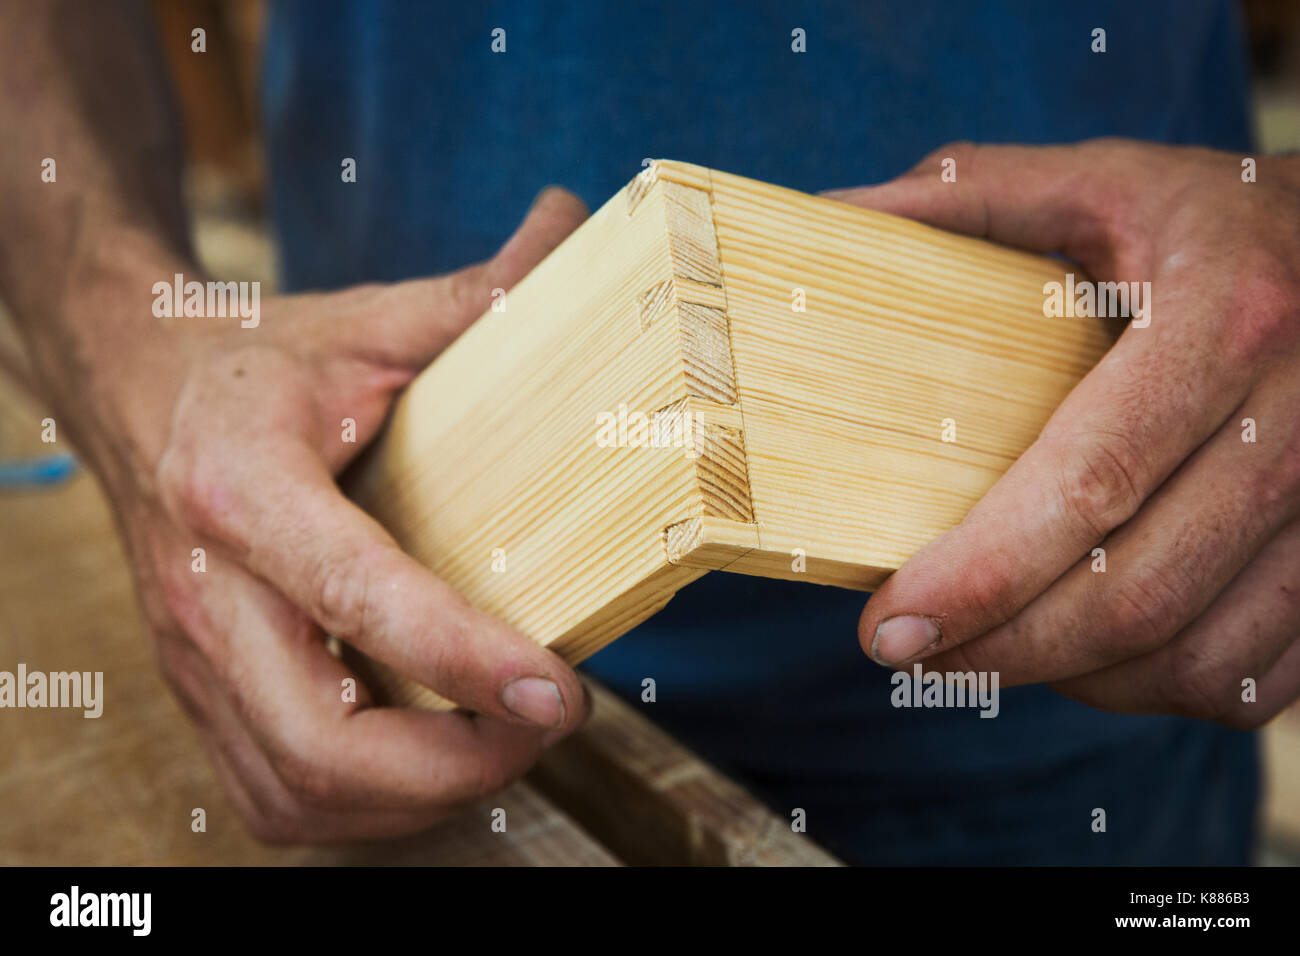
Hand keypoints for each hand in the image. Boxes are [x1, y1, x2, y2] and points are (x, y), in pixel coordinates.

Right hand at [87, 189, 591, 841]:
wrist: (136, 390)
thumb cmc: (257, 364)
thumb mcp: (359, 321)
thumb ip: (471, 297)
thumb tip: (574, 228)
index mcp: (242, 486)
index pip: (355, 594)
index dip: (461, 656)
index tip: (558, 688)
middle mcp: (203, 592)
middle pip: (319, 742)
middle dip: (454, 765)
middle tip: (548, 723)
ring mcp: (192, 659)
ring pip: (297, 792)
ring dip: (418, 798)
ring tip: (505, 744)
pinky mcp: (199, 694)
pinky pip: (274, 799)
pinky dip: (364, 810)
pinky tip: (427, 766)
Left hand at [832, 140, 1299, 727]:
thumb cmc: (1220, 220)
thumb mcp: (1106, 180)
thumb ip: (971, 194)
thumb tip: (831, 220)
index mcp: (1225, 320)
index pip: (1091, 482)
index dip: (983, 574)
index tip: (888, 625)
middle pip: (1137, 594)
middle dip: (1005, 649)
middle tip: (911, 652)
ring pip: (1197, 657)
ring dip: (1074, 678)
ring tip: (990, 649)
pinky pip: (1255, 678)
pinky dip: (1158, 688)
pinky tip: (1091, 653)